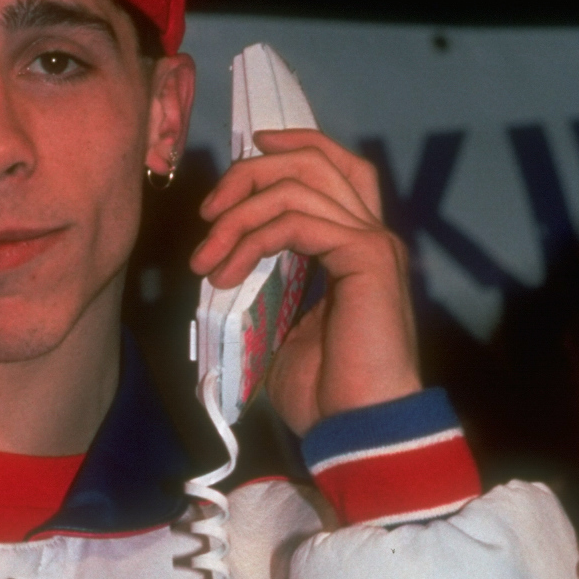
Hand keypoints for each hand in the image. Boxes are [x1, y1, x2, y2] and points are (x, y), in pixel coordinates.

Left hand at [190, 130, 419, 434]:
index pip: (335, 169)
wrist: (360, 428)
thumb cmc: (327, 395)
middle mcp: (371, 235)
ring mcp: (372, 242)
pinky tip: (227, 272)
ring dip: (239, 213)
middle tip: (208, 212)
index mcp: (358, 248)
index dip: (291, 149)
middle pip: (315, 160)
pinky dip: (253, 239)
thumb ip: (267, 292)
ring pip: (299, 184)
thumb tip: (227, 273)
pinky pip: (297, 221)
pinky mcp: (365, 255)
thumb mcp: (283, 333)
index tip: (244, 156)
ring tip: (206, 257)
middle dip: (251, 173)